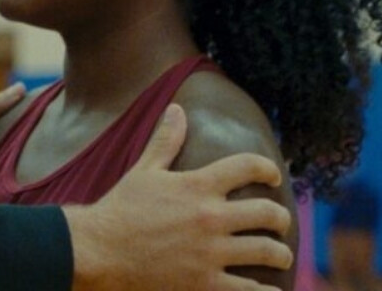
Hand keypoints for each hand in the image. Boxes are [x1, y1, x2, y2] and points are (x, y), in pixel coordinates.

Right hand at [64, 104, 292, 290]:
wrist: (100, 251)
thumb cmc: (120, 209)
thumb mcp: (144, 171)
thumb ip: (166, 141)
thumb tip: (177, 109)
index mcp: (197, 186)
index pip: (248, 167)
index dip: (268, 169)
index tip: (274, 177)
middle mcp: (210, 217)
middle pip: (268, 213)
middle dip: (281, 218)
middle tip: (281, 222)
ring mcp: (210, 253)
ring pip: (267, 252)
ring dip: (280, 254)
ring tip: (280, 256)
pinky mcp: (205, 284)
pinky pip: (249, 290)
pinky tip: (270, 290)